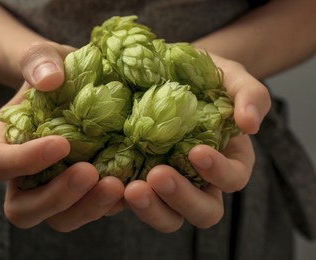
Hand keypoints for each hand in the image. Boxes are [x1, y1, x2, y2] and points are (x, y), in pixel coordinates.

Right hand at [0, 42, 124, 231]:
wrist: (78, 84)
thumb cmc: (55, 71)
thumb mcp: (44, 57)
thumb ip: (38, 61)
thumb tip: (48, 79)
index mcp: (4, 144)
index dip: (24, 162)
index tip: (61, 144)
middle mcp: (24, 176)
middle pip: (23, 208)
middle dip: (57, 198)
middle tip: (90, 174)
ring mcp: (54, 188)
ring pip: (60, 219)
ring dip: (88, 208)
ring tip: (117, 185)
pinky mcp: (83, 193)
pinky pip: (92, 211)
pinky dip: (110, 206)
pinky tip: (132, 186)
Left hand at [124, 55, 270, 232]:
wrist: (166, 72)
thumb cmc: (204, 78)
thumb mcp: (230, 78)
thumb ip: (250, 95)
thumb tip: (250, 124)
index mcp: (228, 160)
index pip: (232, 179)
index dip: (219, 172)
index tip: (197, 151)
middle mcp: (200, 180)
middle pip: (203, 211)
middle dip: (182, 198)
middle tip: (158, 175)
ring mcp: (168, 183)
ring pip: (168, 217)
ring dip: (152, 209)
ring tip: (130, 189)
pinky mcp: (139, 179)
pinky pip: (133, 203)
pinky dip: (121, 201)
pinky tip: (109, 184)